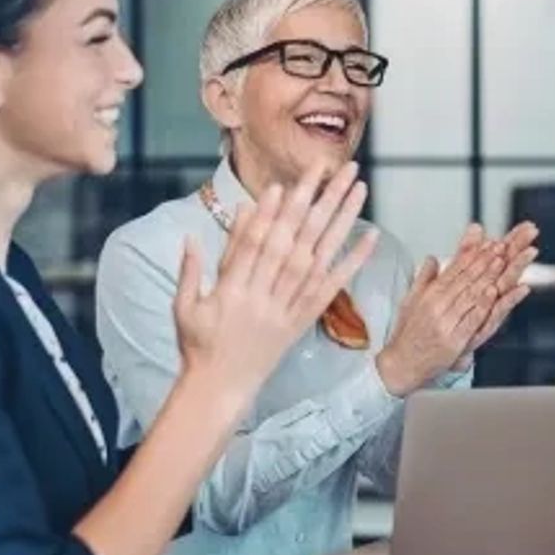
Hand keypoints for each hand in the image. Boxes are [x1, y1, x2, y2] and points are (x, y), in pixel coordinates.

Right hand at [174, 161, 377, 408]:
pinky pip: (333, 287)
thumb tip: (193, 235)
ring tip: (358, 188)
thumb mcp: (184, 307)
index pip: (256, 245)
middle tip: (333, 167)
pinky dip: (352, 261)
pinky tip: (369, 236)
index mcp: (233, 291)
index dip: (271, 215)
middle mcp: (266, 296)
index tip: (284, 184)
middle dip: (314, 202)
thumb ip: (190, 270)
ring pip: (319, 257)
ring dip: (340, 220)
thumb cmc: (198, 344)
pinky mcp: (305, 318)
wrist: (221, 388)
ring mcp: (288, 307)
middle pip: (294, 241)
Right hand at [377, 223, 534, 397]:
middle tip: (499, 246)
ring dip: (487, 276)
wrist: (400, 364)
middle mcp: (436, 306)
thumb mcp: (411, 301)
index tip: (487, 243)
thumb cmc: (407, 334)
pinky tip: (492, 293)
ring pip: (469, 295)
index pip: (454, 270)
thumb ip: (424, 278)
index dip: (473, 255)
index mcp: (429, 295)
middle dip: (484, 261)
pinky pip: (470, 319)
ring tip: (501, 261)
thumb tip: (433, 258)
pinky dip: (482, 305)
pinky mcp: (453, 340)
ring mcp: (445, 323)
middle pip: (464, 279)